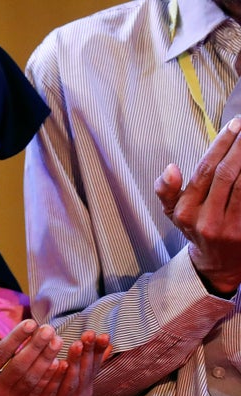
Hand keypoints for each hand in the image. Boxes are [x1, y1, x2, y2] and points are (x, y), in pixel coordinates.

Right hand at [0, 319, 63, 395]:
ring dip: (46, 359)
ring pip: (32, 379)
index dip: (16, 339)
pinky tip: (59, 363)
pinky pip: (38, 393)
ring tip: (57, 340)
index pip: (0, 356)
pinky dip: (49, 378)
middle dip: (36, 347)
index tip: (30, 323)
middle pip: (19, 367)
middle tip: (49, 329)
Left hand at [26, 330, 109, 395]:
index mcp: (84, 389)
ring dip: (74, 363)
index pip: (94, 368)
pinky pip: (50, 393)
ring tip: (76, 345)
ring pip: (70, 384)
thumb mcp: (70, 372)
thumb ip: (84, 357)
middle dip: (87, 353)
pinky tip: (56, 363)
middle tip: (88, 335)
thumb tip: (106, 336)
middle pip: (84, 375)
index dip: (99, 352)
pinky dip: (55, 378)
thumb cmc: (51, 386)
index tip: (102, 335)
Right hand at [154, 117, 240, 294]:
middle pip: (225, 174)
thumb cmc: (196, 229)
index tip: (234, 126)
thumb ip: (166, 190)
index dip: (220, 145)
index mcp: (186, 212)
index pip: (204, 171)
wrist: (219, 265)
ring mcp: (230, 228)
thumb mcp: (173, 213)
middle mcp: (207, 221)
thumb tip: (170, 168)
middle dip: (239, 146)